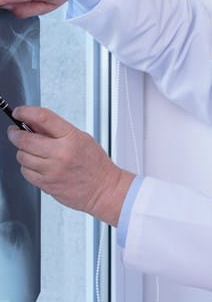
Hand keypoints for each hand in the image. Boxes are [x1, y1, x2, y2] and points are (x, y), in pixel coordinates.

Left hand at [7, 106, 134, 226]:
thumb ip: (57, 130)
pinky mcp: (47, 184)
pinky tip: (38, 166)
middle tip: (15, 132)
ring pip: (22, 156)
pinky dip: (28, 168)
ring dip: (23, 152)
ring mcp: (52, 170)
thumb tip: (33, 122)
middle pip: (24, 139)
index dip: (25, 112)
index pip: (42, 118)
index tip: (19, 112)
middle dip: (15, 134)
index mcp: (72, 138)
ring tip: (34, 153)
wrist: (104, 189)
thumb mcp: (82, 139)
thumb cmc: (96, 165)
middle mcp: (61, 154)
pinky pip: (25, 172)